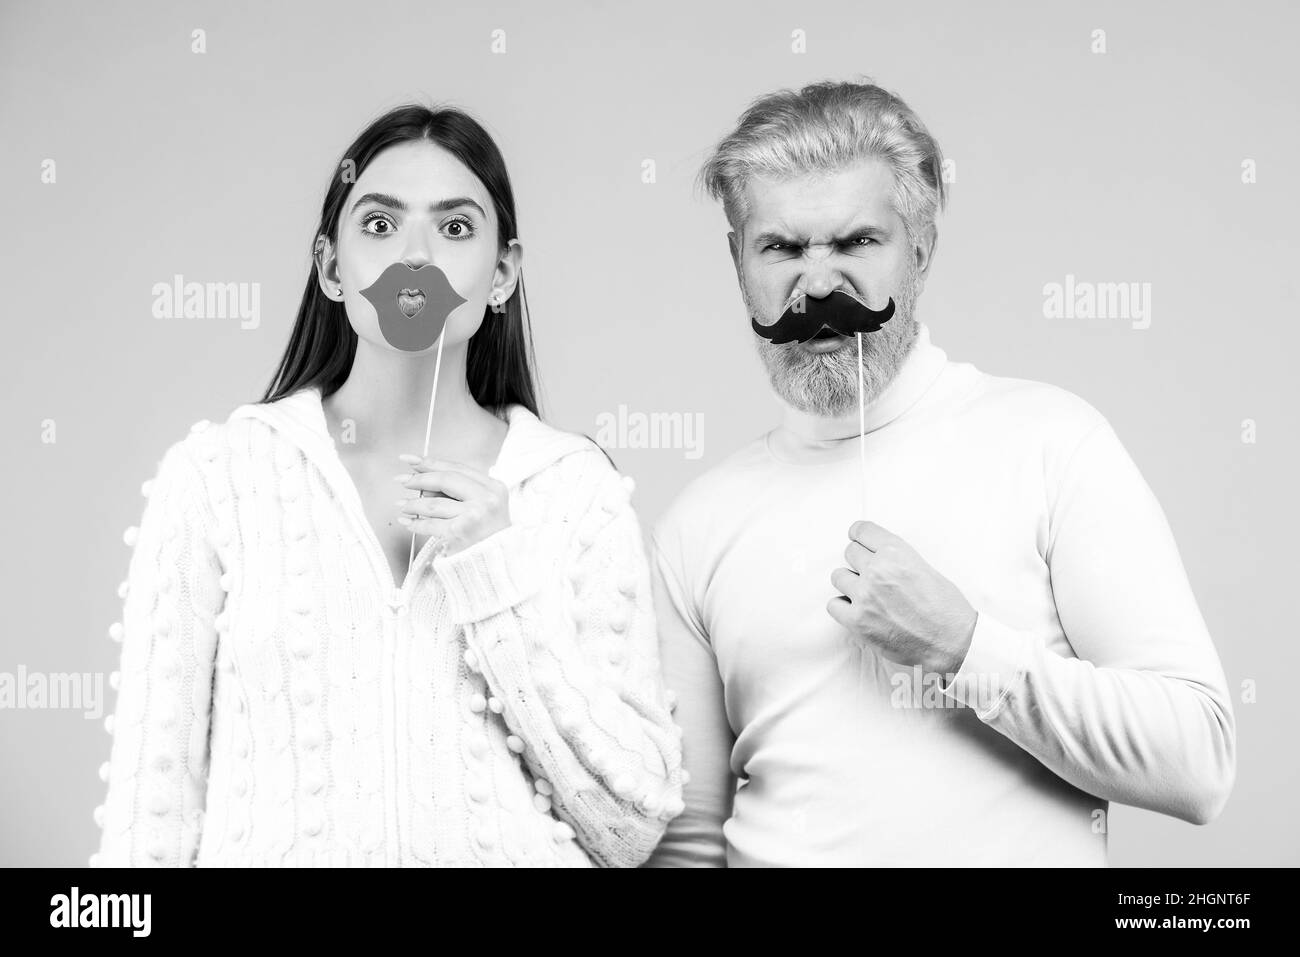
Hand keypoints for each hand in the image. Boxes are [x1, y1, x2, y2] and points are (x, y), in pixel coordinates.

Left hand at [394, 453, 510, 555]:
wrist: (498, 561)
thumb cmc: (488, 532)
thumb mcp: (483, 503)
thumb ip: (459, 489)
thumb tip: (421, 476)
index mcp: (493, 486)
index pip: (457, 468)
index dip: (431, 462)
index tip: (411, 460)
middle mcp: (486, 499)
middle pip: (445, 480)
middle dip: (419, 479)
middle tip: (402, 481)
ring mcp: (473, 515)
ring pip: (433, 504)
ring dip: (413, 504)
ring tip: (402, 505)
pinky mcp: (459, 533)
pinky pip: (430, 524)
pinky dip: (416, 524)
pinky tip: (408, 522)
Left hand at [827, 520, 977, 674]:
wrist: (950, 641)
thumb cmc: (944, 607)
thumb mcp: (924, 567)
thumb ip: (896, 558)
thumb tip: (874, 555)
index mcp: (896, 552)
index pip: (861, 530)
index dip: (859, 536)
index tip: (858, 541)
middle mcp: (877, 570)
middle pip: (849, 552)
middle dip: (859, 562)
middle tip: (871, 575)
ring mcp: (865, 596)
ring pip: (838, 577)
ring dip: (850, 584)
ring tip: (866, 595)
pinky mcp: (857, 621)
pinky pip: (833, 605)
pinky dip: (843, 608)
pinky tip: (858, 611)